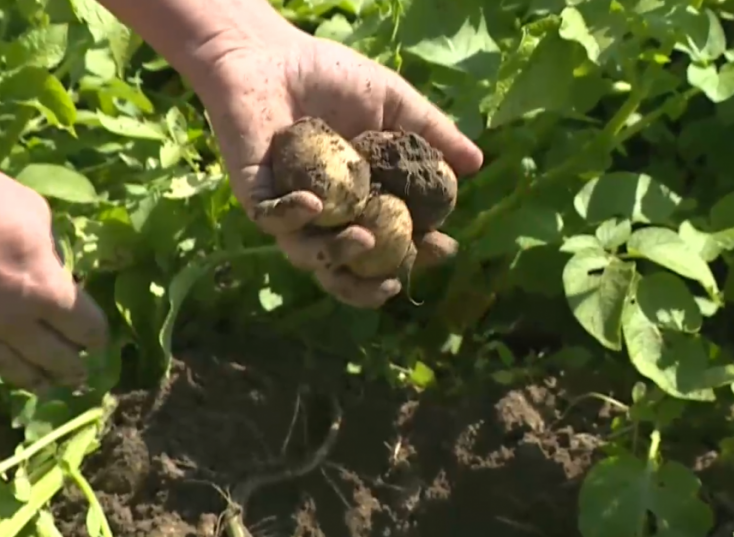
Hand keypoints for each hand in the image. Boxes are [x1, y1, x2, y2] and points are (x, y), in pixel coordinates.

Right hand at [0, 153, 107, 390]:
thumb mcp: (34, 213)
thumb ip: (51, 248)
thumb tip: (54, 266)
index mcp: (44, 291)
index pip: (83, 326)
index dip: (95, 336)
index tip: (98, 340)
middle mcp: (12, 321)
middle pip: (51, 355)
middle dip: (71, 367)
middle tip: (80, 376)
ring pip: (9, 368)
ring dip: (32, 381)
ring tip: (45, 388)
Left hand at [197, 25, 483, 307]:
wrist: (270, 54)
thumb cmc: (331, 76)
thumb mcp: (392, 102)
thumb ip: (431, 132)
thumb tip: (476, 164)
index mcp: (366, 198)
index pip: (395, 238)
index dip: (419, 251)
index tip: (443, 246)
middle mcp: (329, 215)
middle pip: (349, 268)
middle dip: (370, 285)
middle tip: (393, 280)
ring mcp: (291, 211)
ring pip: (310, 255)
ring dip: (338, 254)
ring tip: (364, 239)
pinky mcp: (257, 196)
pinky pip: (273, 221)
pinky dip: (294, 218)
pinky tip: (315, 206)